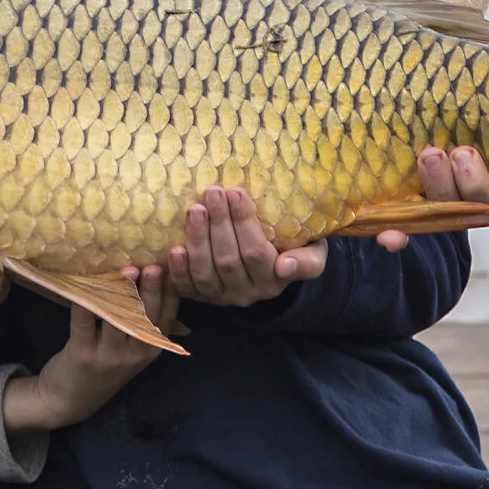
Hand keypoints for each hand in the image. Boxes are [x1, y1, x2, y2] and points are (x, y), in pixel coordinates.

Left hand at [1, 270, 176, 429]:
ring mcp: (109, 356)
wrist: (68, 400)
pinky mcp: (82, 354)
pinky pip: (84, 321)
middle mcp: (135, 354)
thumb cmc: (104, 367)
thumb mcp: (133, 352)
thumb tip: (172, 286)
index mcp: (151, 349)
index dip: (171, 291)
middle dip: (152, 289)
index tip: (173, 265)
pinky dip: (84, 301)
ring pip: (119, 318)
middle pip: (147, 317)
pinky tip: (84, 282)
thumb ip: (148, 325)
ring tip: (127, 271)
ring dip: (122, 293)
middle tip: (153, 266)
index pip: (167, 316)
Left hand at [165, 186, 325, 305]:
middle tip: (211, 192)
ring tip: (194, 210)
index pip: (256, 253)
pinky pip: (188, 289)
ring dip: (198, 241)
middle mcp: (247, 293)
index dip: (243, 223)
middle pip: (228, 261)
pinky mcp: (202, 297)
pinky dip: (179, 271)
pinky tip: (175, 249)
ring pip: (206, 274)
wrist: (275, 270)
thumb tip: (285, 267)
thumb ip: (307, 262)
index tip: (235, 191)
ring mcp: (222, 297)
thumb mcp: (313, 254)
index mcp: (274, 281)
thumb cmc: (292, 249)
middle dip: (218, 224)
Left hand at [370, 30, 488, 253]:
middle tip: (462, 153)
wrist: (409, 78)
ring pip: (449, 211)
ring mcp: (444, 200)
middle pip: (488, 206)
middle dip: (476, 184)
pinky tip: (388, 236)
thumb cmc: (467, 81)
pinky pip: (404, 228)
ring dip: (441, 190)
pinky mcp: (406, 204)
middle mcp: (481, 191)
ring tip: (430, 154)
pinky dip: (396, 235)